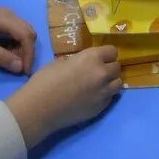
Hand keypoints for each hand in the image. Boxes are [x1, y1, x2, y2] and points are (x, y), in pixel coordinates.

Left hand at [0, 4, 36, 74]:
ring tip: (13, 64)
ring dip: (23, 49)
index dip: (29, 54)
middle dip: (28, 52)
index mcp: (5, 17)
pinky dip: (16, 45)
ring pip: (24, 33)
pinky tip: (8, 55)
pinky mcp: (1, 22)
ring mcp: (6, 17)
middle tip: (19, 69)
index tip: (24, 72)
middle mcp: (9, 14)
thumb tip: (20, 68)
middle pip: (29, 33)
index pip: (26, 35)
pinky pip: (16, 33)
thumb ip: (0, 56)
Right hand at [6, 46, 121, 148]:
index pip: (112, 51)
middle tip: (97, 72)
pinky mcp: (101, 108)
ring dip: (110, 82)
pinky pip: (110, 98)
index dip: (105, 54)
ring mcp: (103, 92)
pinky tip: (92, 97)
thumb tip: (82, 64)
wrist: (40, 108)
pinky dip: (105, 95)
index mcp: (92, 57)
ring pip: (118, 83)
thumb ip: (78, 61)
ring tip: (98, 85)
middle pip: (117, 67)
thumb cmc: (45, 80)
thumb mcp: (61, 62)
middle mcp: (102, 73)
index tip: (99, 58)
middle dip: (109, 68)